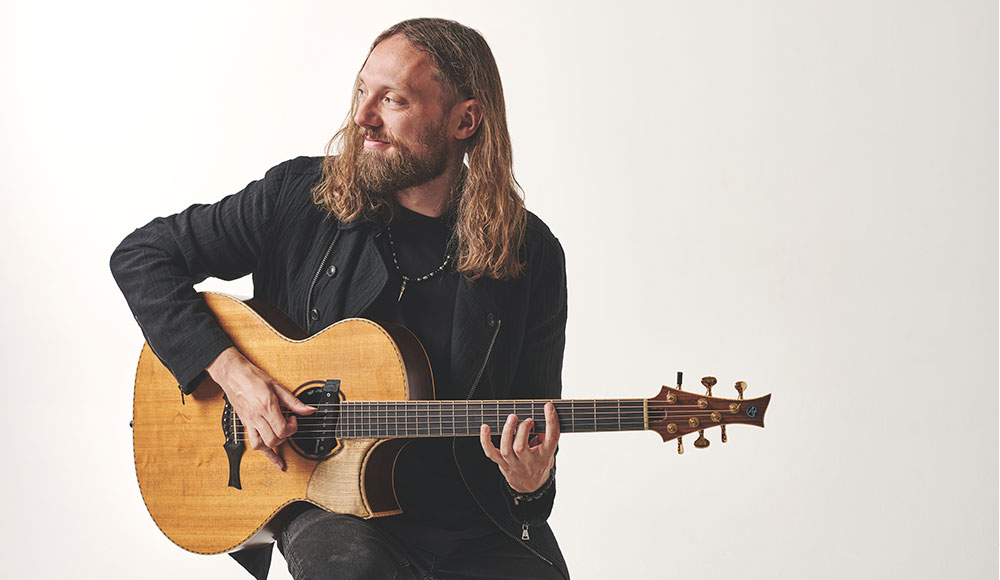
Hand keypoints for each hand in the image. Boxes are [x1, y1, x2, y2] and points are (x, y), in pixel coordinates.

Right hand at [207, 347, 314, 469]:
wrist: (233, 374)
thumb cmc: (253, 377)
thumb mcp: (277, 386)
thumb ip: (294, 402)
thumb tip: (309, 410)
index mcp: (266, 407)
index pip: (282, 429)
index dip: (292, 427)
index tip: (293, 418)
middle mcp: (256, 417)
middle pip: (274, 439)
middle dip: (285, 435)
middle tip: (287, 424)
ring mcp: (249, 422)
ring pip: (262, 445)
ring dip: (274, 443)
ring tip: (280, 435)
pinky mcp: (245, 424)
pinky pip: (254, 444)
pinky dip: (267, 454)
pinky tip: (277, 461)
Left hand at [479, 402, 559, 492]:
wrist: (531, 485)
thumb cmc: (540, 462)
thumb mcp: (549, 450)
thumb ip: (546, 435)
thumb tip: (541, 416)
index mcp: (544, 456)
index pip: (551, 439)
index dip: (551, 422)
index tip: (549, 407)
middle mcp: (528, 462)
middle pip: (521, 447)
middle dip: (523, 429)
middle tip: (528, 420)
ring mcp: (513, 464)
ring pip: (506, 450)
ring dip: (507, 431)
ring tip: (512, 417)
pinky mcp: (502, 463)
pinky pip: (491, 452)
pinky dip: (485, 440)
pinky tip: (485, 427)